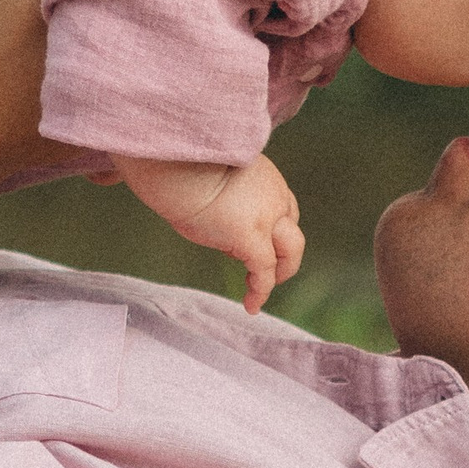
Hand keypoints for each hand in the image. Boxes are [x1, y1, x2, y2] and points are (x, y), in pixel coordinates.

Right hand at [117, 150, 306, 312]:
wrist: (176, 162)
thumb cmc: (178, 163)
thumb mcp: (210, 172)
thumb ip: (219, 189)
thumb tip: (197, 205)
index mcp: (264, 177)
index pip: (283, 208)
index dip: (275, 228)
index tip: (262, 241)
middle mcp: (273, 195)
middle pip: (292, 231)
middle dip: (283, 254)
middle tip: (268, 271)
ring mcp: (267, 217)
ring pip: (290, 252)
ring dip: (278, 272)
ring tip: (258, 290)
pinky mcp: (253, 238)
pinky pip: (264, 273)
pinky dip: (260, 291)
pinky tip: (251, 305)